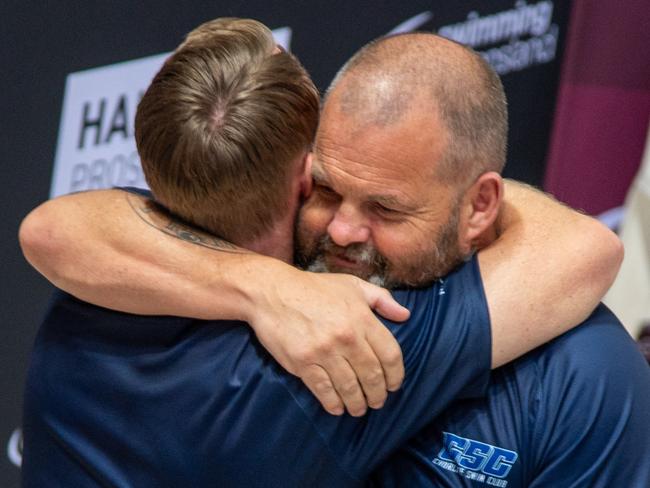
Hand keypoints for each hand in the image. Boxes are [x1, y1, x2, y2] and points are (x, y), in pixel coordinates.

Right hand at [247, 266, 409, 415]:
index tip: (394, 385)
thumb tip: (405, 315)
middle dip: (378, 394)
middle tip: (377, 402)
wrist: (272, 292)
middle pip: (372, 375)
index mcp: (362, 318)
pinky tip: (337, 407)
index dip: (396, 375)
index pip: (390, 355)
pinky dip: (333, 403)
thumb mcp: (351, 284)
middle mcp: (347, 337)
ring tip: (359, 409)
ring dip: (357, 403)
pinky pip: (324, 390)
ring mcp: (324, 351)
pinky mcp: (303, 363)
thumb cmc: (313, 288)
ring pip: (349, 387)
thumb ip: (381, 299)